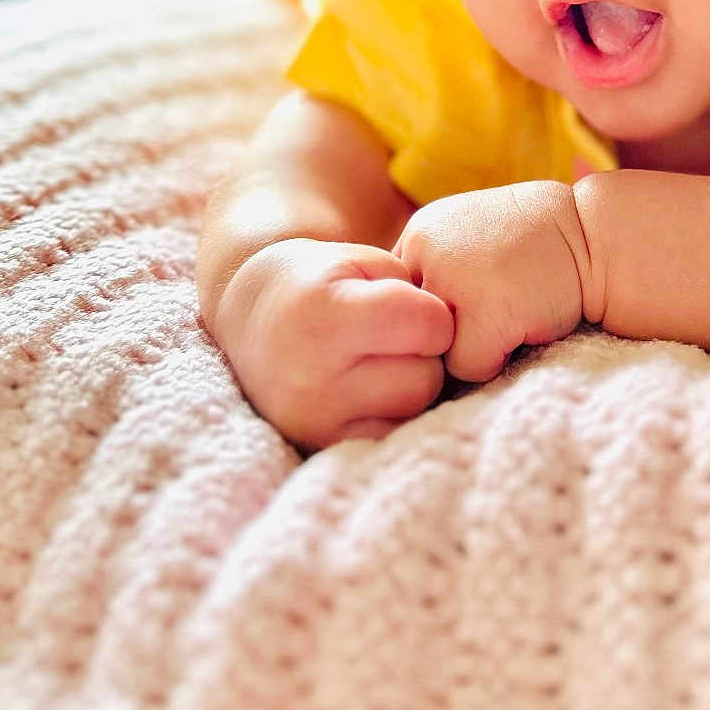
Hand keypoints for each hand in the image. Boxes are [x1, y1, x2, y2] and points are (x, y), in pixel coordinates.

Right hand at [212, 238, 453, 451]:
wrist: (252, 318)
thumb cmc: (323, 281)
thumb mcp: (364, 260)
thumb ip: (413, 289)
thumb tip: (457, 341)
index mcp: (325, 315)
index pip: (430, 326)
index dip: (433, 312)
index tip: (413, 306)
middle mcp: (313, 377)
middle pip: (426, 378)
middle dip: (424, 355)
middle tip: (396, 338)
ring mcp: (314, 422)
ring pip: (414, 412)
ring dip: (411, 386)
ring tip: (381, 362)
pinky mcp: (318, 448)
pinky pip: (392, 437)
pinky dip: (393, 414)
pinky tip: (371, 390)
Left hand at [392, 180, 589, 384]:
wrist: (597, 235)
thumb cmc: (535, 248)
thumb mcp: (469, 239)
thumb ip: (432, 273)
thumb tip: (395, 346)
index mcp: (420, 233)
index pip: (390, 304)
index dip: (429, 317)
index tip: (465, 306)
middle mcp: (427, 250)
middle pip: (409, 332)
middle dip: (445, 336)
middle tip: (489, 309)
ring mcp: (454, 279)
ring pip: (435, 354)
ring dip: (471, 347)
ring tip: (508, 313)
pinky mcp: (487, 313)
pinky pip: (469, 367)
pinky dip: (498, 359)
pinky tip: (524, 324)